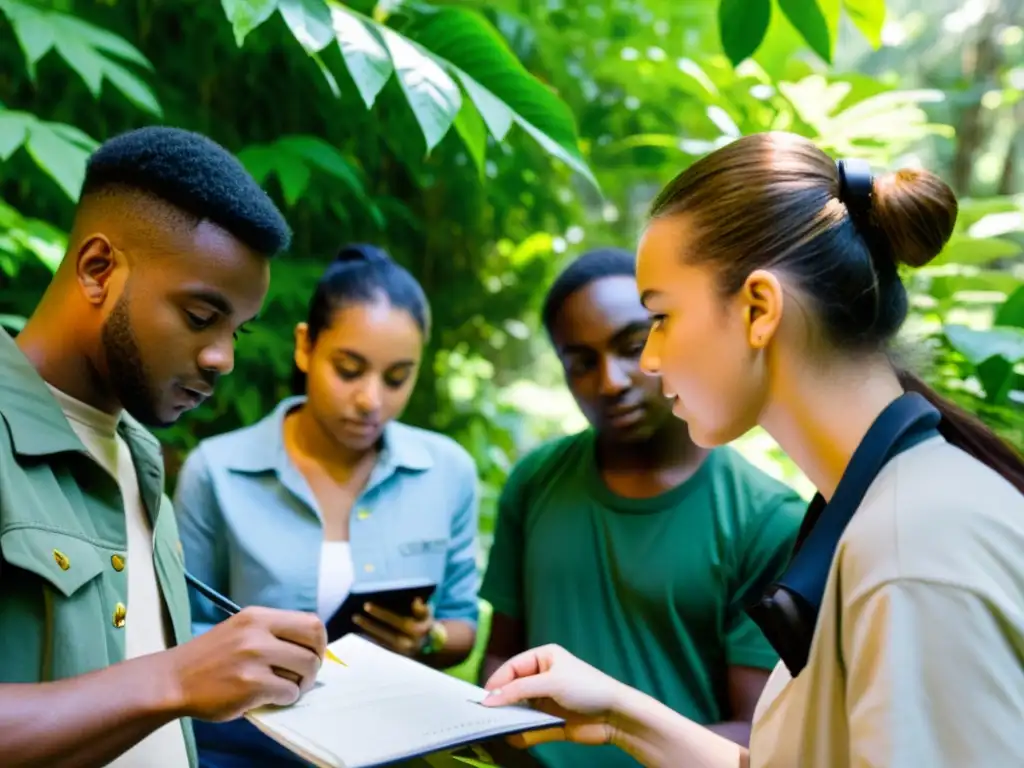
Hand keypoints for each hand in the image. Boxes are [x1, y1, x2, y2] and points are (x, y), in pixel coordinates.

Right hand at [159, 606, 326, 721]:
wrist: (172, 681)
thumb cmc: (209, 658)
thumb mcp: (242, 630)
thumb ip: (273, 632)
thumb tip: (311, 646)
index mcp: (258, 616)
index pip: (312, 622)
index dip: (319, 642)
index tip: (311, 654)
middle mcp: (258, 633)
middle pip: (314, 646)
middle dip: (315, 664)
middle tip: (303, 675)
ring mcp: (255, 658)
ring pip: (305, 670)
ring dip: (300, 684)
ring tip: (284, 688)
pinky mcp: (251, 685)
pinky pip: (289, 692)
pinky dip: (285, 699)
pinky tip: (269, 698)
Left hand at [354, 597, 433, 656]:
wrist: (431, 646)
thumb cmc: (425, 624)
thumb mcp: (427, 616)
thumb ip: (422, 609)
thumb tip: (416, 600)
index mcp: (415, 630)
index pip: (394, 620)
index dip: (380, 613)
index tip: (366, 605)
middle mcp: (407, 643)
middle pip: (383, 633)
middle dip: (368, 625)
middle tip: (354, 616)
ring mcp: (400, 652)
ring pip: (380, 641)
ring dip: (366, 632)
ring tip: (355, 622)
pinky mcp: (395, 656)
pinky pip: (380, 646)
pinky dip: (370, 639)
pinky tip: (360, 633)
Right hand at [481, 644, 629, 748]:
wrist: (616, 716)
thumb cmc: (587, 688)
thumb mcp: (551, 682)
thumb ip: (518, 690)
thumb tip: (489, 698)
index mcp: (544, 658)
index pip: (512, 667)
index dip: (497, 681)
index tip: (483, 698)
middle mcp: (543, 677)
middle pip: (513, 689)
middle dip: (501, 701)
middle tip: (485, 714)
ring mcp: (547, 700)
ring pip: (520, 709)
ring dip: (510, 719)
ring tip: (497, 727)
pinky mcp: (551, 721)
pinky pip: (530, 727)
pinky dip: (521, 733)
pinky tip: (514, 738)